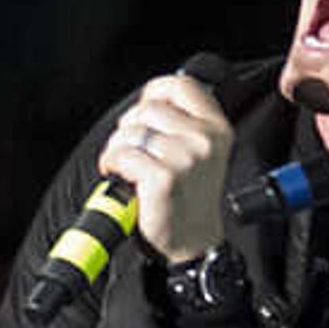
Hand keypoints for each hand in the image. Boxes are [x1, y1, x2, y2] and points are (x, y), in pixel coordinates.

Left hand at [97, 69, 235, 265]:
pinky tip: (121, 178)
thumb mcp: (198, 151)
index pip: (180, 85)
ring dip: (117, 149)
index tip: (143, 114)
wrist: (192, 242)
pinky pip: (123, 155)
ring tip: (124, 167)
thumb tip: (148, 101)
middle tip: (130, 151)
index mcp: (216, 128)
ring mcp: (186, 158)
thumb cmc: (188, 197)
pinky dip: (112, 164)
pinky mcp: (165, 177)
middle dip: (128, 128)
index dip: (153, 94)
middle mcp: (205, 140)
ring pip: (131, 132)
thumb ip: (182, 122)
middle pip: (148, 108)